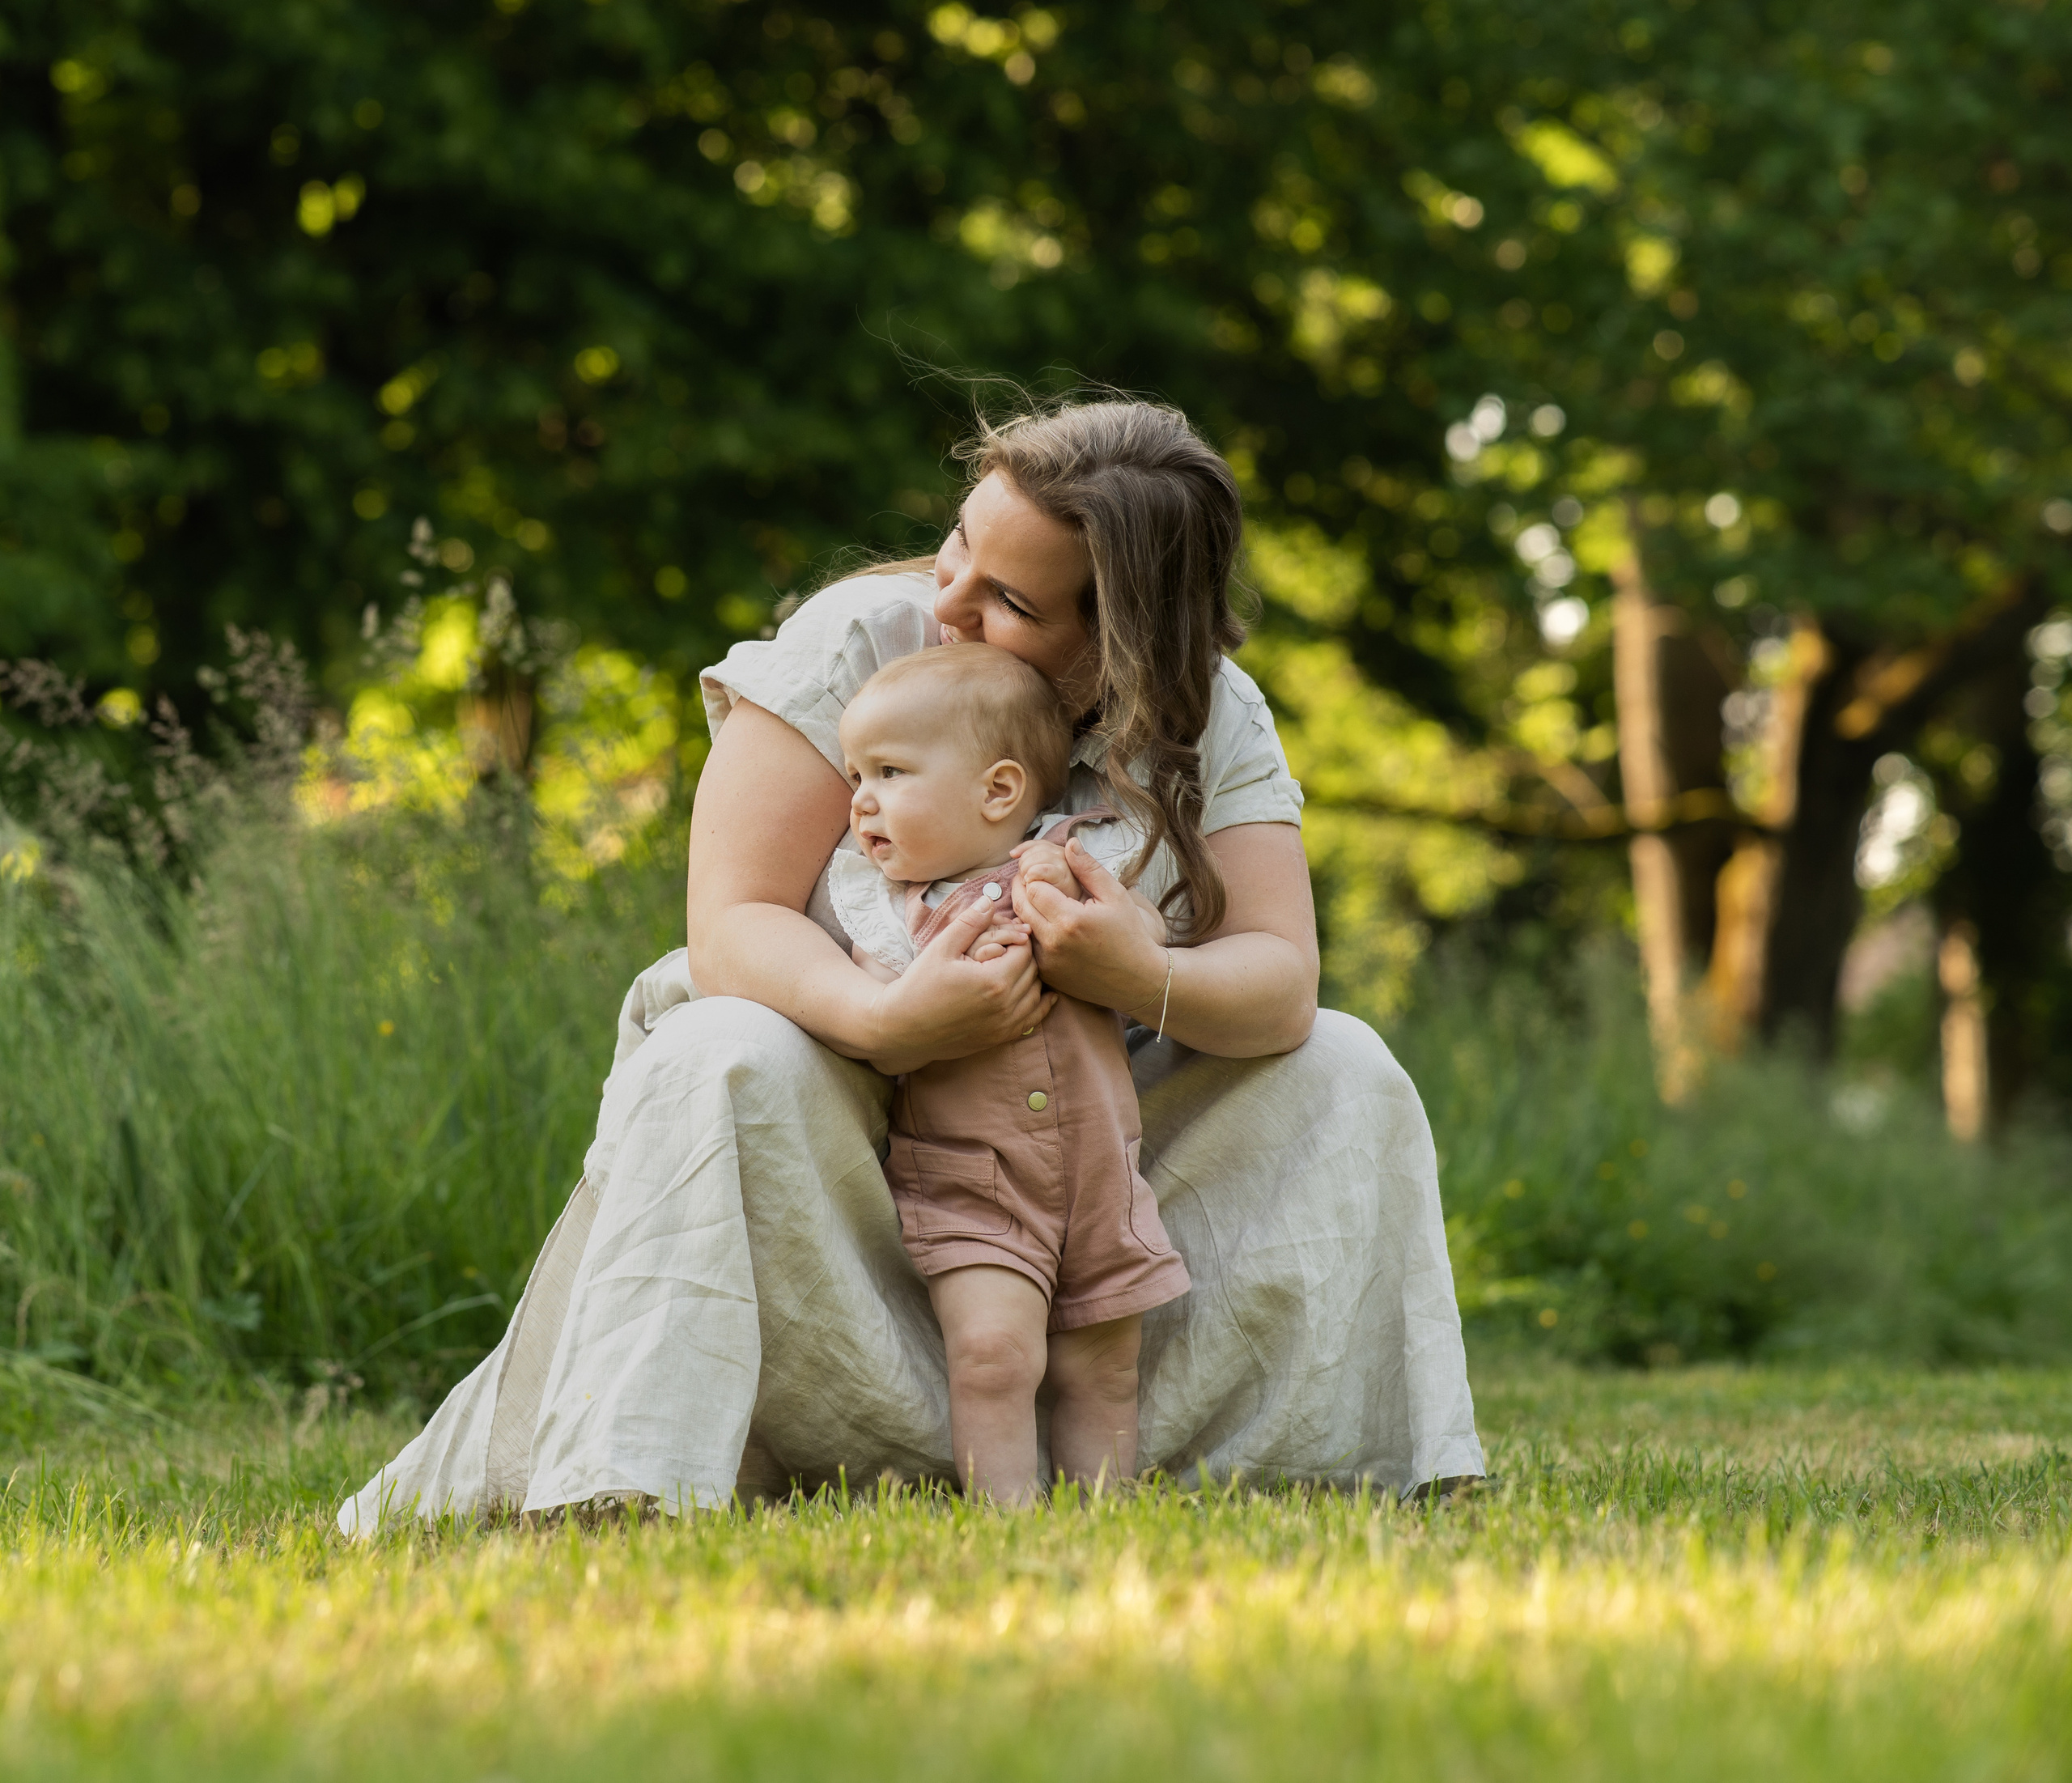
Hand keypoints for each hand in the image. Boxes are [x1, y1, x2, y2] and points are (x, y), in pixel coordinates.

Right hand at [866, 895, 1056, 1073]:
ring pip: (1037, 995)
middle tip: (1007, 948)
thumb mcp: (941, 948)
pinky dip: (1041, 1006)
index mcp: (993, 981)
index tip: (1004, 934)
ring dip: (1031, 978)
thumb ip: (969, 923)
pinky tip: (1043, 995)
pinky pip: (1033, 1020)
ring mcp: (1004, 1025)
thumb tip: (990, 899)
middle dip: (1023, 956)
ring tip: (1016, 967)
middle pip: (1033, 971)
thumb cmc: (919, 986)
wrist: (903, 1028)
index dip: (1016, 938)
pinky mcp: (1000, 1038)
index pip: (1024, 950)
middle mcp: (1005, 1006)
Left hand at [1008, 835, 1168, 1014]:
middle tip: (1030, 880)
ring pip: (1021, 927)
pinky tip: (1046, 925)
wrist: (1138, 979)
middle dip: (1023, 889)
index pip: (1033, 887)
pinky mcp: (1047, 975)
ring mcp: (1048, 962)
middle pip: (1020, 905)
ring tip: (1038, 901)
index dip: (1035, 876)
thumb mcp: (1115, 896)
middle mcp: (1053, 942)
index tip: (1041, 872)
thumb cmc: (1130, 934)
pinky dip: (1031, 934)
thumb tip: (1069, 842)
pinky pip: (1029, 948)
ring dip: (1025, 912)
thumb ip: (1089, 868)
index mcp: (1070, 919)